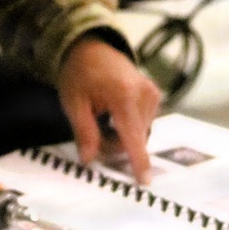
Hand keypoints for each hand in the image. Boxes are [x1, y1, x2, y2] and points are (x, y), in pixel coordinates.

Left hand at [57, 36, 161, 181]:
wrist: (91, 47)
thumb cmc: (79, 74)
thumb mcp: (73, 103)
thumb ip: (84, 132)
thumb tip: (89, 160)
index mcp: (124, 96)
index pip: (133, 137)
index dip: (138, 162)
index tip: (144, 182)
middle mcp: (144, 94)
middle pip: (136, 138)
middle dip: (116, 144)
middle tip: (94, 130)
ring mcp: (152, 93)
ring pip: (141, 132)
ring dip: (123, 135)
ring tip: (103, 118)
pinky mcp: (154, 94)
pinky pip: (144, 122)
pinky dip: (129, 125)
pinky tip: (114, 114)